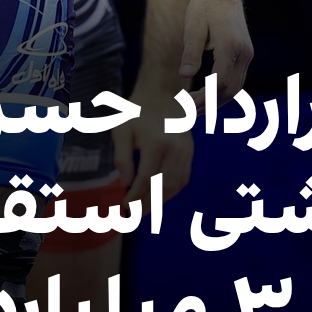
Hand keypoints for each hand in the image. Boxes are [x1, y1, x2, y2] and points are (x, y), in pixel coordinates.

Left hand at [114, 81, 193, 210]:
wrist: (162, 96)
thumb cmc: (137, 113)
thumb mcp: (121, 130)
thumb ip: (122, 158)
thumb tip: (125, 183)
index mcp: (156, 142)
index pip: (147, 178)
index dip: (135, 196)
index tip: (124, 206)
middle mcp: (175, 149)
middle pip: (163, 186)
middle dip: (147, 204)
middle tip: (132, 215)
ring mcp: (186, 151)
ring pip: (174, 186)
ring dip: (159, 202)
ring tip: (143, 209)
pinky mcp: (190, 153)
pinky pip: (182, 179)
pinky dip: (169, 192)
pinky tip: (156, 197)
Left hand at [179, 0, 252, 106]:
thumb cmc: (204, 5)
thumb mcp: (192, 27)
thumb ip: (190, 53)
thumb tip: (184, 76)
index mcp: (230, 46)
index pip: (219, 82)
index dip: (204, 98)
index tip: (187, 105)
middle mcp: (243, 52)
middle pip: (230, 89)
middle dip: (211, 104)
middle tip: (188, 113)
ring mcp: (247, 53)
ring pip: (236, 86)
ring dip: (217, 100)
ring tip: (196, 109)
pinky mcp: (245, 52)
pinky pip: (236, 78)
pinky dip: (222, 90)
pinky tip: (206, 94)